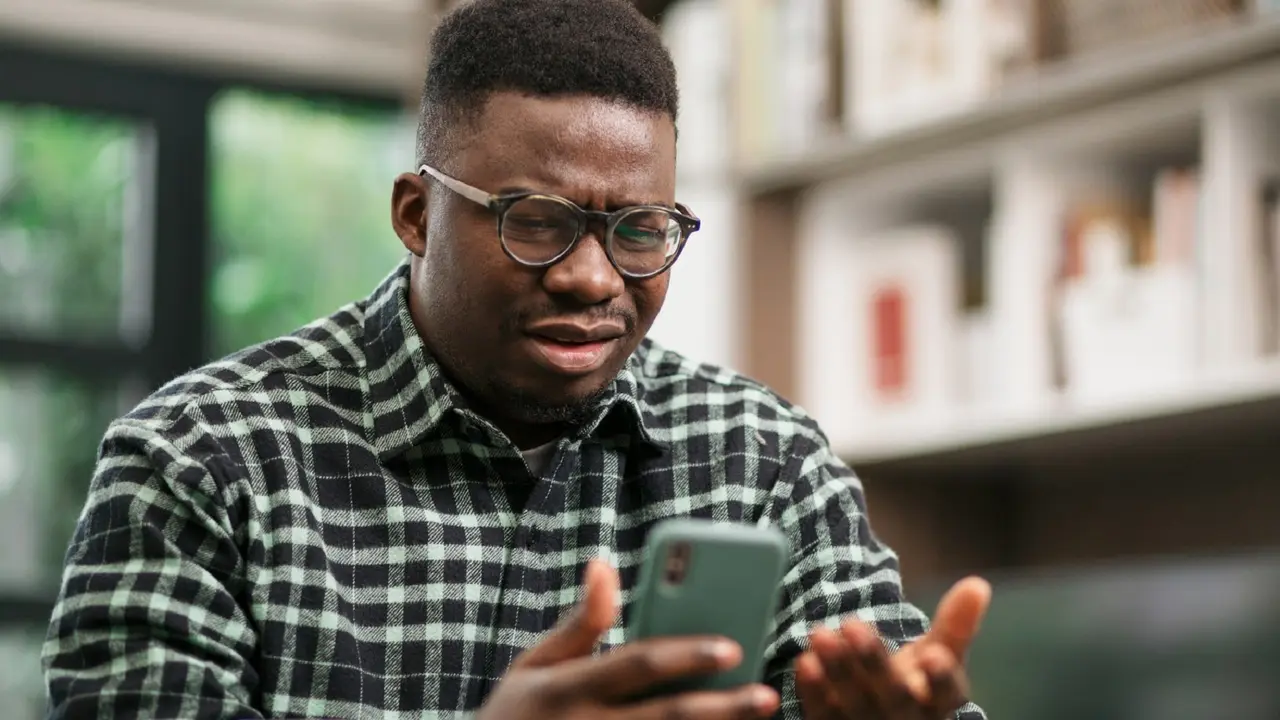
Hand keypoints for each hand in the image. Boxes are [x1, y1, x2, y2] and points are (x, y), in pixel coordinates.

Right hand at [478, 558, 780, 719]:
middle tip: (766, 693)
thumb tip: (604, 565)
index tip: (731, 645)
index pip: (634, 665)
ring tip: (760, 716)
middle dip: (721, 707)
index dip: (684, 654)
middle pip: (666, 717)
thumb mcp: (532, 667)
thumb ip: (577, 623)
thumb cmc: (517, 716)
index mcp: (565, 689)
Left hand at [794, 576, 991, 718]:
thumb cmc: (915, 681)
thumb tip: (978, 583)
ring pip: (855, 705)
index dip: (941, 676)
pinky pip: (823, 716)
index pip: (947, 692)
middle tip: (853, 625)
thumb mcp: (938, 655)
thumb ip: (955, 625)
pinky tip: (805, 661)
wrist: (886, 718)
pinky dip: (813, 692)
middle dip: (873, 663)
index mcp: (939, 702)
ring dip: (837, 671)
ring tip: (821, 634)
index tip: (933, 655)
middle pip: (894, 696)